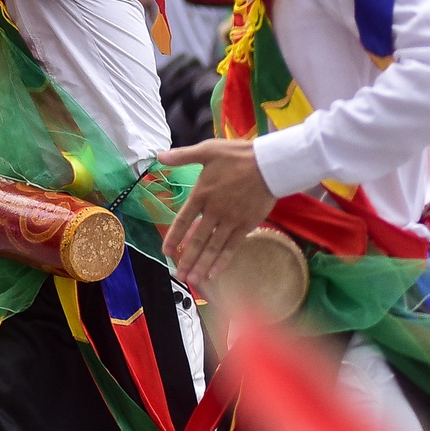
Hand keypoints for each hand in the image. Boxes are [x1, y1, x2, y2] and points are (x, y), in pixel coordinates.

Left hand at [159, 139, 276, 285]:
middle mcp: (214, 211)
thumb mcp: (207, 150)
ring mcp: (231, 221)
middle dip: (187, 259)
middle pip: (197, 240)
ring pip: (213, 247)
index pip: (182, 221)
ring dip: (202, 265)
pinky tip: (214, 273)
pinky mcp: (246, 225)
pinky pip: (232, 247)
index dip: (173, 238)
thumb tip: (159, 156)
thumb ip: (182, 156)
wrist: (270, 164)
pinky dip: (222, 261)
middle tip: (178, 275)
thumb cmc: (237, 156)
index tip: (165, 252)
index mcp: (201, 194)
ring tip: (193, 280)